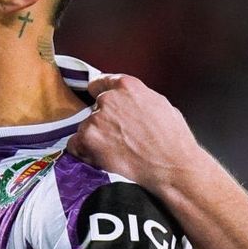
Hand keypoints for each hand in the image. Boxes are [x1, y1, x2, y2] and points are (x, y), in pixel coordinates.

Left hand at [71, 74, 200, 192]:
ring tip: (115, 151)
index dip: (100, 94)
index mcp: (126, 86)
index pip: (100, 83)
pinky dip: (84, 152)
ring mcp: (96, 119)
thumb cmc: (172, 139)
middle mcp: (108, 99)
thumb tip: (129, 103)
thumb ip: (137, 99)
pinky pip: (75, 144)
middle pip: (94, 108)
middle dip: (103, 121)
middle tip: (118, 137)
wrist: (171, 165)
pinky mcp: (88, 139)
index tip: (97, 100)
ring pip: (86, 127)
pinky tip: (102, 158)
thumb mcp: (159, 104)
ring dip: (95, 138)